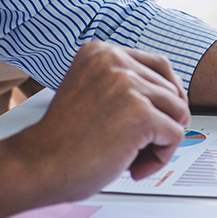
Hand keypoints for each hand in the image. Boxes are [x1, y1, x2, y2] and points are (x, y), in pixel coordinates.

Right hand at [0, 41, 189, 217]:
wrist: (37, 165)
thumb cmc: (63, 139)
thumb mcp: (95, 93)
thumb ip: (128, 86)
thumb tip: (178, 94)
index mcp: (101, 51)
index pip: (161, 65)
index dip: (169, 94)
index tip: (163, 114)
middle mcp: (114, 61)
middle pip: (173, 92)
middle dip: (162, 123)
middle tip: (136, 146)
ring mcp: (128, 85)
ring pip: (179, 113)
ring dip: (161, 142)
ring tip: (131, 157)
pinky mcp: (141, 112)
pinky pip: (176, 135)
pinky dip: (160, 157)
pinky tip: (133, 166)